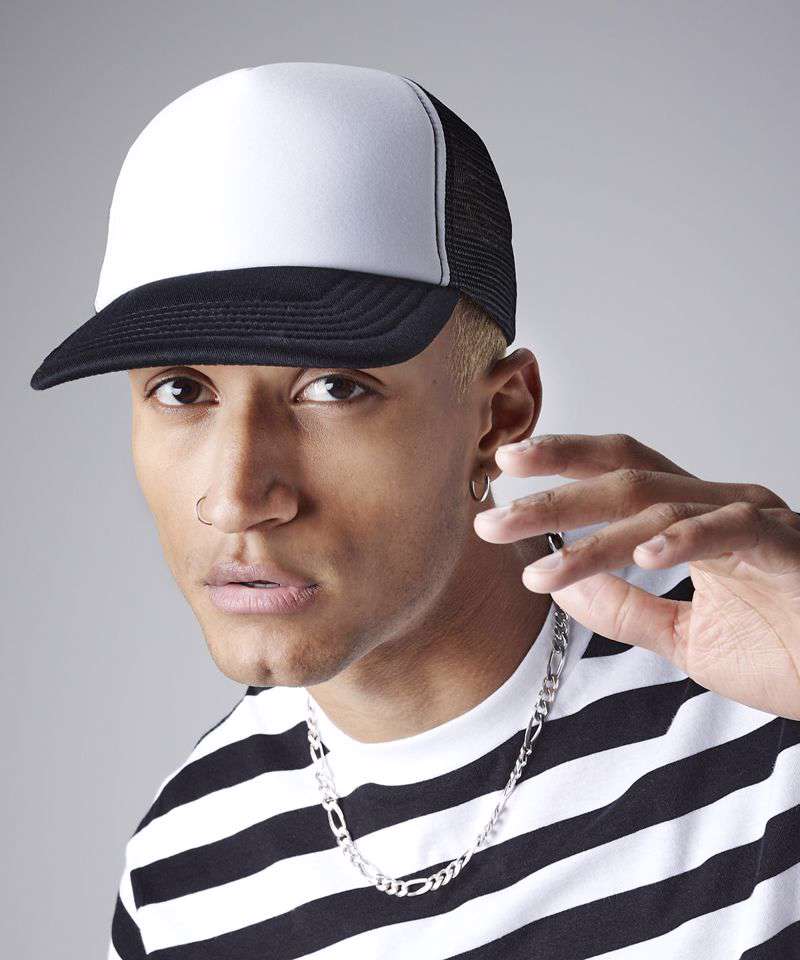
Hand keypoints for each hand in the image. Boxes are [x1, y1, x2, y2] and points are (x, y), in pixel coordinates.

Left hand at [473, 433, 799, 720]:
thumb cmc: (786, 652)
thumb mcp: (684, 637)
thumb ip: (626, 610)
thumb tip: (560, 589)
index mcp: (695, 517)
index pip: (617, 475)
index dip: (562, 466)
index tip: (504, 475)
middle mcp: (719, 504)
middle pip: (623, 477)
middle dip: (554, 493)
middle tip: (494, 511)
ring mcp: (754, 519)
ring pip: (658, 505)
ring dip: (593, 536)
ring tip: (538, 565)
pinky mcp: (787, 545)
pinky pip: (730, 530)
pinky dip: (685, 539)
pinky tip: (643, 556)